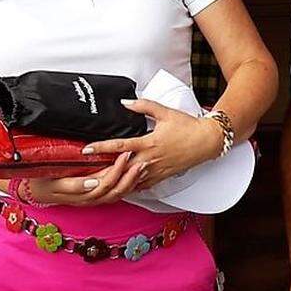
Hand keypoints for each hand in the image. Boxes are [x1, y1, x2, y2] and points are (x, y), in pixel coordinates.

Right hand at [24, 152, 144, 206]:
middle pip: (116, 190)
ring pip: (118, 193)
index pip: (104, 184)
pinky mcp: (97, 196)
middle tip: (138, 157)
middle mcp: (91, 199)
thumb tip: (93, 182)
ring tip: (141, 165)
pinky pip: (116, 193)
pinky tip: (136, 175)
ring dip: (131, 180)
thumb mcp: (54, 183)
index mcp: (82, 195)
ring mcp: (95, 199)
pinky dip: (128, 185)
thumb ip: (74, 185)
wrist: (35, 191)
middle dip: (129, 175)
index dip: (116, 171)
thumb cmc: (43, 183)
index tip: (123, 155)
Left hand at [83, 99, 222, 189]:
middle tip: (84, 174)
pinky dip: (129, 187)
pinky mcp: (161, 177)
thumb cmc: (188, 127)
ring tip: (96, 183)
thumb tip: (125, 103)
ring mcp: (155, 171)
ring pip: (129, 181)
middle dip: (101, 172)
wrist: (206, 141)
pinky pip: (141, 186)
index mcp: (149, 143)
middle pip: (120, 168)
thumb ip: (143, 106)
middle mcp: (150, 160)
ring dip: (113, 182)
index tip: (87, 149)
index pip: (119, 146)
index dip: (101, 148)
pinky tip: (119, 187)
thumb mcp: (165, 112)